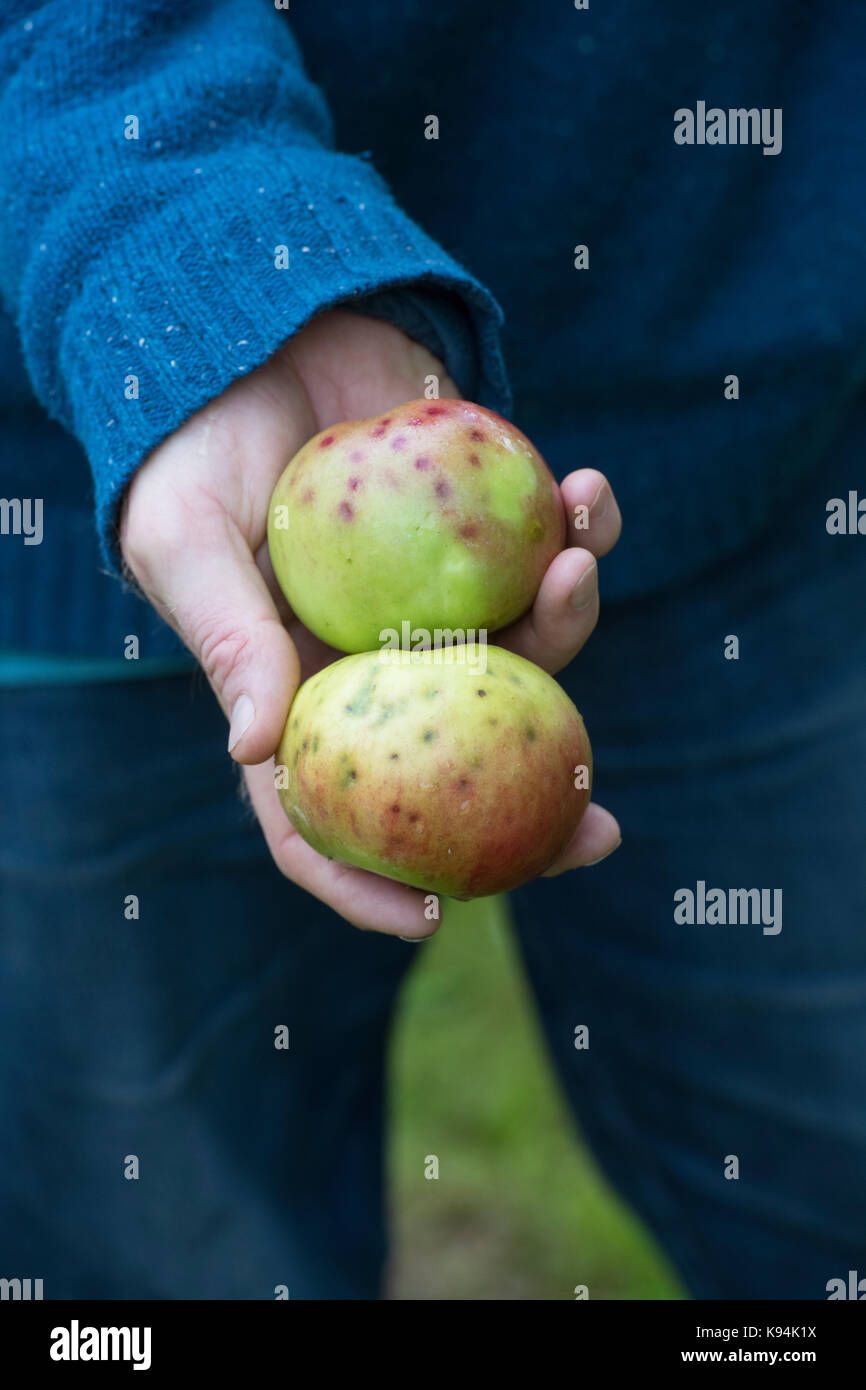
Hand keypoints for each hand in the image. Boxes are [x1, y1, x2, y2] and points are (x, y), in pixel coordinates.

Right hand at [120, 309, 621, 936]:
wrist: (255, 331)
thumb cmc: (193, 446)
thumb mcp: (185, 541)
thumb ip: (227, 640)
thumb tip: (257, 749)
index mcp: (303, 693)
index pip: (324, 814)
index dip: (366, 881)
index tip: (429, 919)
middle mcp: (384, 665)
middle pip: (459, 762)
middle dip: (532, 806)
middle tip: (599, 830)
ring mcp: (444, 602)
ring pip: (526, 650)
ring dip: (571, 618)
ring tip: (578, 558)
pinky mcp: (485, 533)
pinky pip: (548, 548)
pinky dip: (579, 525)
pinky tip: (587, 492)